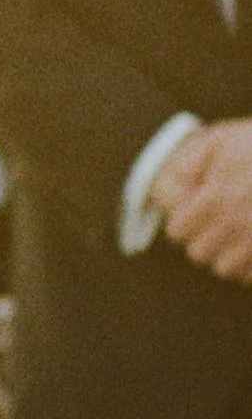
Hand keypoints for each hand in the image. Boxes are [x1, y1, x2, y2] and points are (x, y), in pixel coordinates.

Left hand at [154, 118, 251, 283]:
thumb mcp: (224, 141)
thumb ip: (191, 163)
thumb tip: (174, 188)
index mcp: (215, 200)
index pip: (178, 231)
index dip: (185, 219)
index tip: (196, 210)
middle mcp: (235, 226)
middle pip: (199, 254)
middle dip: (206, 239)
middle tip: (221, 222)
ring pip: (225, 269)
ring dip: (229, 256)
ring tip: (241, 233)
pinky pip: (249, 277)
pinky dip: (249, 267)